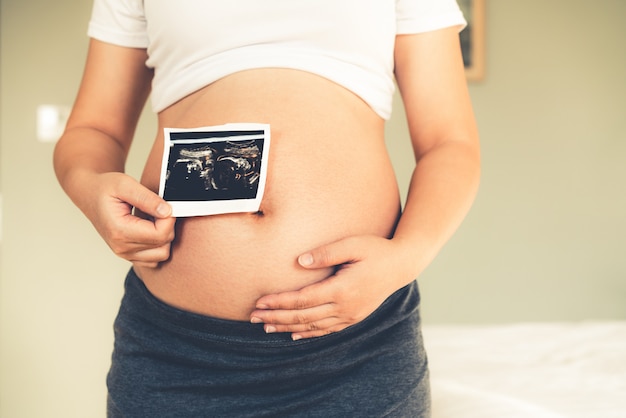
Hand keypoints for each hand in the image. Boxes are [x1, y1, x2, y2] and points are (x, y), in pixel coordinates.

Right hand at [87, 172, 175, 267]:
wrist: (89, 195)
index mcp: (120, 231)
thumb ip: (147, 198)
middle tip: (158, 210)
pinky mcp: (129, 255)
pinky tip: (150, 229)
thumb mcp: (125, 184)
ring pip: (161, 254)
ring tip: (153, 219)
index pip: (160, 234)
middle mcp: (122, 247)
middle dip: (167, 226)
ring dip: (164, 237)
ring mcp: (125, 253)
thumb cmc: (104, 189)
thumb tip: (167, 211)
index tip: (166, 206)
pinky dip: (158, 245)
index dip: (169, 219)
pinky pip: (153, 259)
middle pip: (163, 245)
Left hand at [250, 235, 411, 339]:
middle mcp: (345, 307)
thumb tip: (299, 261)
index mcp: (342, 289)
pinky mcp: (354, 317)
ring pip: (313, 326)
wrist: (402, 265)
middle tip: (253, 318)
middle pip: (303, 316)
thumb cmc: (376, 250)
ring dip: (288, 327)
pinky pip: (326, 330)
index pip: (303, 299)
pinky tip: (294, 335)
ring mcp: (350, 315)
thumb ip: (326, 253)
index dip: (279, 302)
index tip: (260, 302)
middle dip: (276, 317)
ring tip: (267, 327)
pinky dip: (308, 333)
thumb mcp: (352, 244)